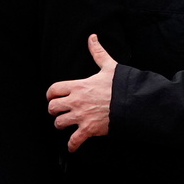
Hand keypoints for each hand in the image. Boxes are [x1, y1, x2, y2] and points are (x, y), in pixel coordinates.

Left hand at [47, 34, 117, 151]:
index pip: (54, 90)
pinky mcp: (89, 129)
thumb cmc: (121, 85)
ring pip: (59, 123)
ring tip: (66, 124)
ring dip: (61, 124)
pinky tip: (72, 146)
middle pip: (52, 108)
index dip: (50, 94)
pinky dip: (72, 145)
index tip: (52, 97)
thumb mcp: (109, 66)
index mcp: (78, 86)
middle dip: (54, 110)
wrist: (133, 102)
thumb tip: (92, 37)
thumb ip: (98, 52)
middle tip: (59, 111)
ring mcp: (81, 116)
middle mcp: (76, 101)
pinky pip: (74, 141)